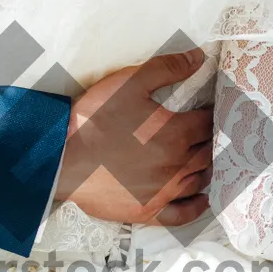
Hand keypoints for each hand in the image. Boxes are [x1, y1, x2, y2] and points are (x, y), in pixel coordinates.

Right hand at [56, 48, 212, 226]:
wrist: (61, 159)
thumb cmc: (93, 119)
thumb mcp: (128, 83)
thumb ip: (166, 68)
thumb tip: (198, 58)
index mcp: (175, 133)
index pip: (207, 122)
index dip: (211, 112)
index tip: (210, 108)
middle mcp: (177, 165)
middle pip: (208, 151)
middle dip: (210, 138)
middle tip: (208, 131)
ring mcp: (164, 192)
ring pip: (200, 179)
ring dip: (206, 166)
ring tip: (205, 156)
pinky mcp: (149, 211)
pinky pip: (183, 213)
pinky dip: (196, 205)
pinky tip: (201, 197)